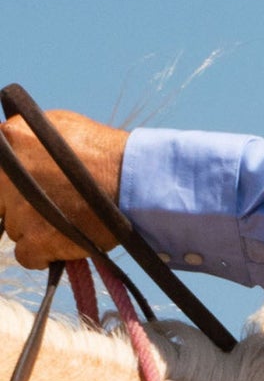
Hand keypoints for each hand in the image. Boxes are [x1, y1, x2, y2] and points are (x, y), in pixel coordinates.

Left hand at [0, 111, 127, 269]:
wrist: (133, 180)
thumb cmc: (101, 150)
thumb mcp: (55, 125)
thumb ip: (23, 137)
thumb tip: (10, 143)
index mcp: (7, 142)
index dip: (7, 184)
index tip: (23, 187)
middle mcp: (5, 177)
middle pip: (0, 203)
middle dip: (20, 205)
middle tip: (49, 203)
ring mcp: (18, 212)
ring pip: (13, 230)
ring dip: (35, 228)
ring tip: (65, 218)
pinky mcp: (36, 241)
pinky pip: (26, 256)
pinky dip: (43, 253)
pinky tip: (61, 241)